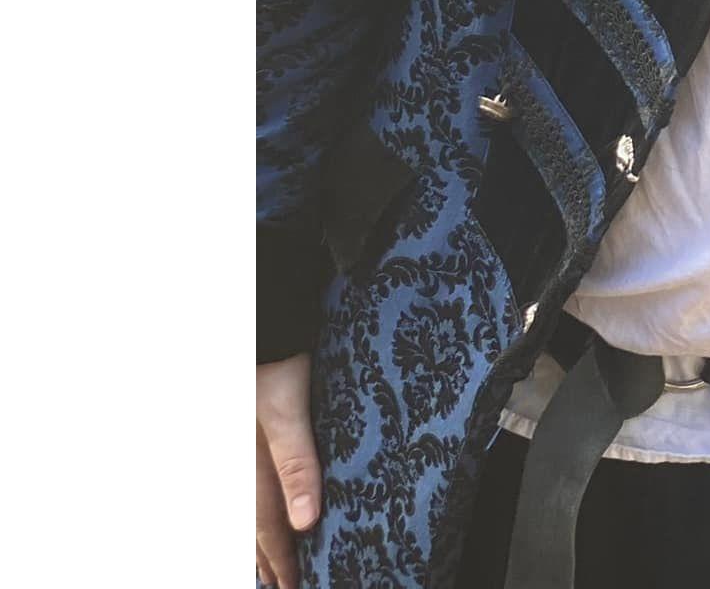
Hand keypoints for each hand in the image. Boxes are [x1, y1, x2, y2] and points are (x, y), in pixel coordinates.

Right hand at [257, 354, 321, 588]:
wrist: (260, 318)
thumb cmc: (275, 361)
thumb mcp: (288, 409)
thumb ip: (296, 462)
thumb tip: (305, 522)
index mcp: (245, 463)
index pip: (263, 525)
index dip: (280, 558)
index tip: (293, 585)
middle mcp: (235, 461)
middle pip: (249, 520)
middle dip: (267, 556)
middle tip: (282, 585)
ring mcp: (235, 449)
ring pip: (242, 505)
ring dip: (256, 537)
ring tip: (267, 566)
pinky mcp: (242, 436)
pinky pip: (242, 485)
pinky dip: (250, 509)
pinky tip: (255, 517)